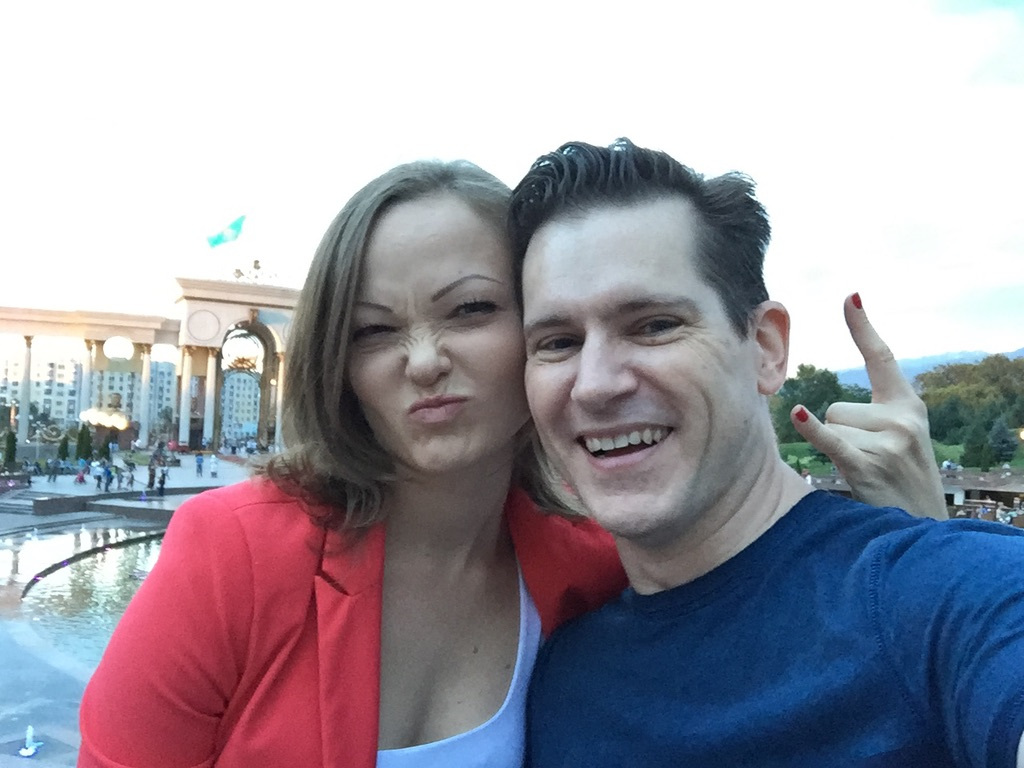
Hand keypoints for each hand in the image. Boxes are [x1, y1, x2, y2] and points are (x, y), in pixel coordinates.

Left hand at [790, 293, 946, 519]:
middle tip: (867, 460)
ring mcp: (889, 440)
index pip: (882, 357)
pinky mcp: (870, 463)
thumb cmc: (900, 481)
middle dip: (840, 432)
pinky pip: (833, 439)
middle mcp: (903, 418)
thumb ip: (873, 415)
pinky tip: (802, 416)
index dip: (863, 327)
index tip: (850, 297)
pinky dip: (816, 430)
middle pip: (837, 405)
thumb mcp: (899, 439)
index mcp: (908, 406)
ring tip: (865, 473)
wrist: (920, 528)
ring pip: (831, 425)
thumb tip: (822, 407)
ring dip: (838, 450)